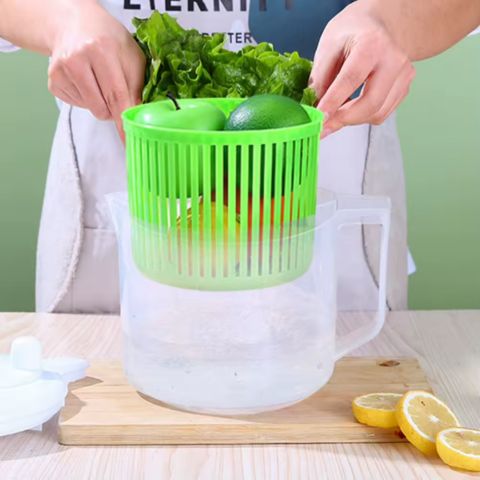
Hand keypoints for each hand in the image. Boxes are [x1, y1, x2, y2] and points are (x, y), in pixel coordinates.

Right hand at [47, 2, 144, 139]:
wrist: (76, 26)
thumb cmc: (109, 42)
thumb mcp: (132, 58)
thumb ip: (138, 88)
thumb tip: (138, 118)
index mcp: (101, 50)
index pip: (116, 95)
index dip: (124, 121)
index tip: (129, 141)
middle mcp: (77, 59)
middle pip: (103, 108)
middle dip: (115, 108)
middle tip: (116, 89)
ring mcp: (61, 71)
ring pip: (92, 109)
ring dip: (102, 103)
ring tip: (100, 81)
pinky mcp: (53, 82)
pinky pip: (79, 106)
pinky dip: (88, 99)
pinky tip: (86, 80)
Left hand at [309, 3, 415, 137]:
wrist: (374, 26)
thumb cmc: (350, 35)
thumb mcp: (327, 48)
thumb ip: (319, 79)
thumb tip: (314, 109)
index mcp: (372, 43)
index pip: (351, 79)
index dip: (333, 102)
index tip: (318, 118)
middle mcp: (394, 59)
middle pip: (370, 103)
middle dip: (343, 119)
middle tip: (323, 127)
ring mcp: (403, 75)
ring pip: (377, 113)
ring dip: (351, 120)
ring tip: (334, 114)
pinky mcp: (404, 88)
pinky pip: (382, 114)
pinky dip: (362, 117)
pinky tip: (350, 108)